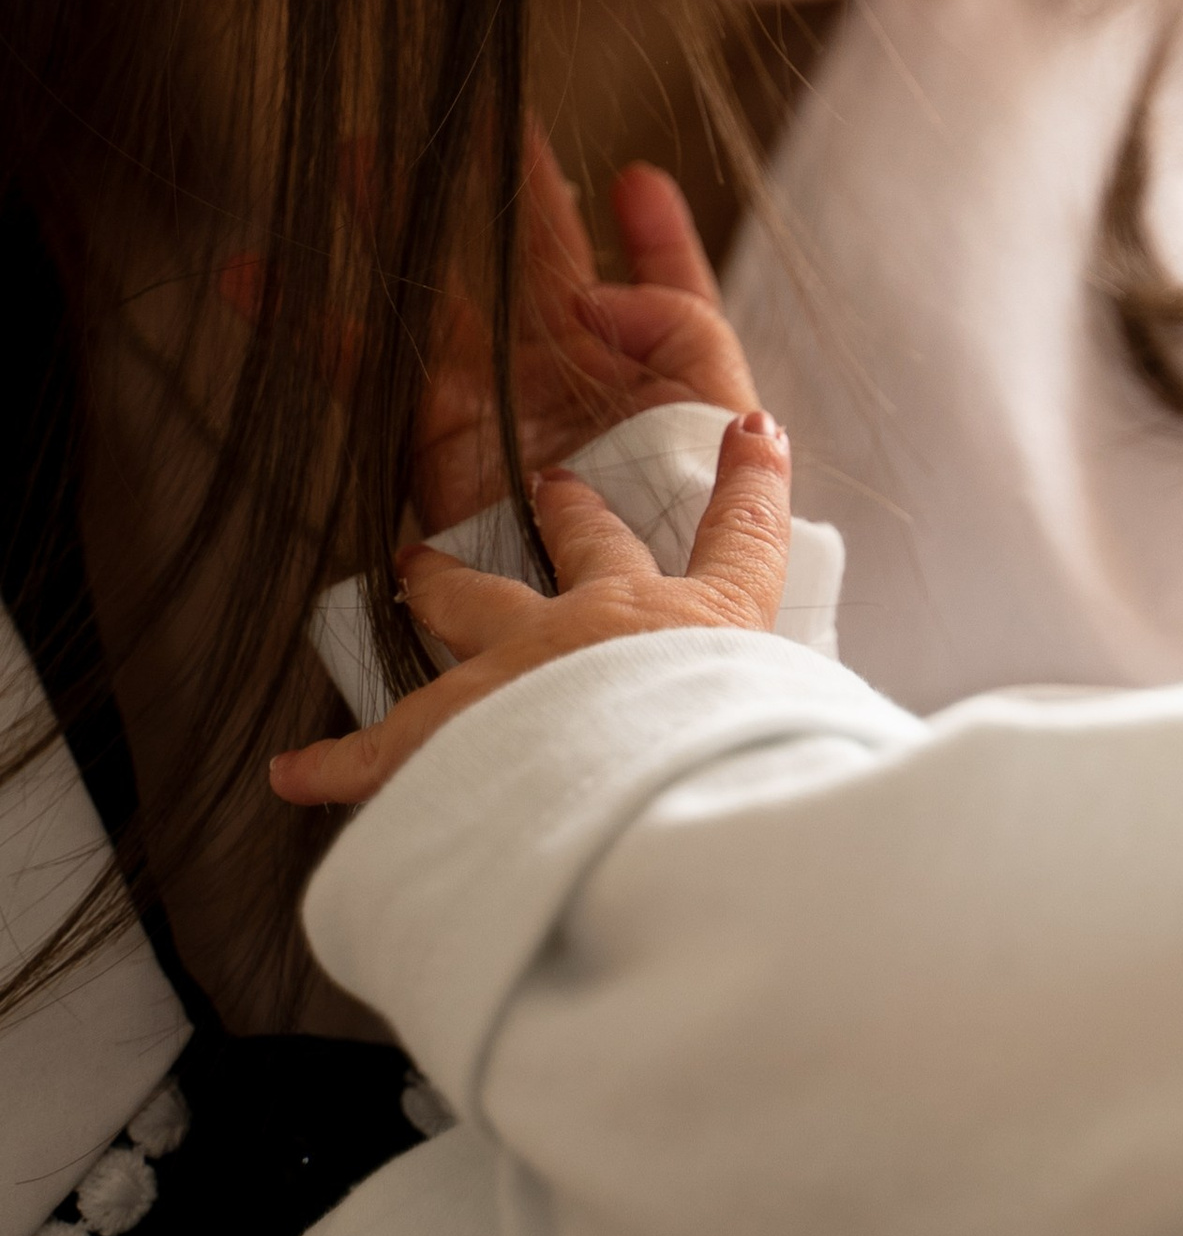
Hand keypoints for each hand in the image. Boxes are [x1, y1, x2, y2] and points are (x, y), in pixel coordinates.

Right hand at [226, 132, 760, 534]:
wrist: (618, 629)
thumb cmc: (682, 524)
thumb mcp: (716, 411)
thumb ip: (679, 324)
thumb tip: (591, 293)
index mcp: (646, 367)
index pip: (657, 284)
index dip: (652, 235)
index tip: (637, 180)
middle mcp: (563, 375)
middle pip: (530, 258)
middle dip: (503, 188)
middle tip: (468, 110)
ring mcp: (491, 402)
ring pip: (436, 292)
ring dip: (395, 226)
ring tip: (353, 156)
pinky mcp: (430, 440)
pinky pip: (362, 371)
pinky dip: (305, 322)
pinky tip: (256, 275)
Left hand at [268, 409, 792, 808]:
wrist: (649, 804)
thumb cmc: (738, 766)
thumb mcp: (801, 714)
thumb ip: (797, 686)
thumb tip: (838, 689)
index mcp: (699, 625)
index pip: (742, 537)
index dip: (752, 480)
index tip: (752, 431)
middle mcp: (602, 629)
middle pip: (585, 554)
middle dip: (568, 515)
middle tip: (545, 487)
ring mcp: (519, 674)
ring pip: (469, 613)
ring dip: (439, 587)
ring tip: (408, 566)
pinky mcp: (452, 739)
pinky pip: (377, 757)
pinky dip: (333, 765)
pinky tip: (289, 771)